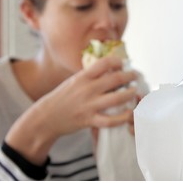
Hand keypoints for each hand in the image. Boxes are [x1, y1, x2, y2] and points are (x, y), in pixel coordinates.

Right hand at [5, 55, 136, 164]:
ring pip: (117, 98)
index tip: (124, 63)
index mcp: (83, 77)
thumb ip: (90, 75)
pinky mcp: (89, 120)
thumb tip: (110, 68)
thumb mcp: (74, 81)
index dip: (118, 61)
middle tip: (136, 76)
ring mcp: (89, 105)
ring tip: (134, 92)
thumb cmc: (63, 97)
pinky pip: (110, 120)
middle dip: (130, 76)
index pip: (104, 63)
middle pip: (115, 79)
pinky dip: (122, 117)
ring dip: (130, 94)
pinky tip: (129, 113)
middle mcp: (87, 89)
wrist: (46, 117)